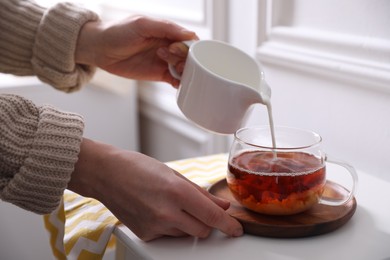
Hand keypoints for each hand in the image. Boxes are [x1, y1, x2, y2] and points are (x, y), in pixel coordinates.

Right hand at [68, 138, 242, 240]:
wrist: (105, 174)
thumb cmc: (137, 167)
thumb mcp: (173, 174)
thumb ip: (200, 193)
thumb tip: (221, 206)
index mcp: (177, 192)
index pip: (212, 216)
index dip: (229, 225)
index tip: (236, 230)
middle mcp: (167, 212)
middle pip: (203, 231)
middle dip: (207, 223)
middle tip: (198, 209)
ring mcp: (154, 226)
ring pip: (186, 234)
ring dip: (187, 224)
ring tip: (170, 204)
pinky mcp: (145, 234)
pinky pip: (168, 235)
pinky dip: (169, 226)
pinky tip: (157, 210)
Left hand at [75, 15, 197, 86]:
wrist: (100, 49)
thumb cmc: (118, 32)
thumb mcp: (142, 24)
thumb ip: (166, 28)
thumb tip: (190, 35)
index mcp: (167, 32)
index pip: (188, 40)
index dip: (189, 47)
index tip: (178, 50)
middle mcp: (168, 46)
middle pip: (189, 55)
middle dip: (186, 60)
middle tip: (174, 62)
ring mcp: (164, 61)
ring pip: (184, 68)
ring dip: (184, 72)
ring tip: (173, 70)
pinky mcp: (159, 74)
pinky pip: (175, 80)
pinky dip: (180, 83)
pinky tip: (178, 83)